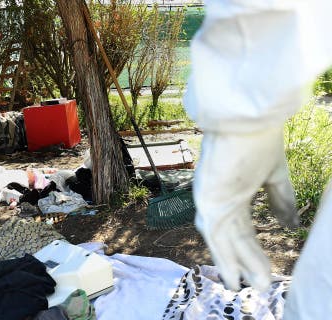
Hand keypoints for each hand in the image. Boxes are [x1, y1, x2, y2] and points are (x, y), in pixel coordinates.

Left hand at [193, 127, 297, 290]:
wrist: (247, 122)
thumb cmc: (257, 141)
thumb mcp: (274, 175)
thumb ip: (280, 199)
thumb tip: (290, 225)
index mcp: (233, 192)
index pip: (243, 227)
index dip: (253, 248)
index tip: (265, 268)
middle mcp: (219, 199)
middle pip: (234, 237)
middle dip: (247, 261)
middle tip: (260, 285)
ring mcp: (211, 201)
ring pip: (225, 241)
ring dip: (237, 264)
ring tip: (248, 286)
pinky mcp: (207, 202)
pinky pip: (216, 237)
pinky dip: (224, 258)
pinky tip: (231, 276)